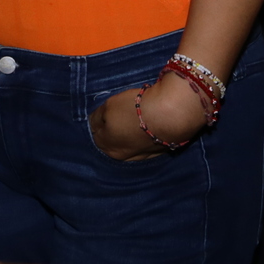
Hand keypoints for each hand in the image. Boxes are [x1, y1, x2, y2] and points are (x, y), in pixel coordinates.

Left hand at [89, 71, 206, 161]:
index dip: (97, 122)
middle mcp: (122, 156)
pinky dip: (143, 135)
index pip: (95, 134)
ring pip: (129, 143)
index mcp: (107, 147)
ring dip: (129, 133)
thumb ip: (98, 117)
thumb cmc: (134, 109)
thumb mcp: (108, 106)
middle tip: (117, 114)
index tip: (102, 112)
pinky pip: (145, 142)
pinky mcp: (159, 151)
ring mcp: (142, 156)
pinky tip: (146, 125)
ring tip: (133, 118)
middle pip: (111, 141)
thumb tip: (94, 123)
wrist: (170, 114)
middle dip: (111, 130)